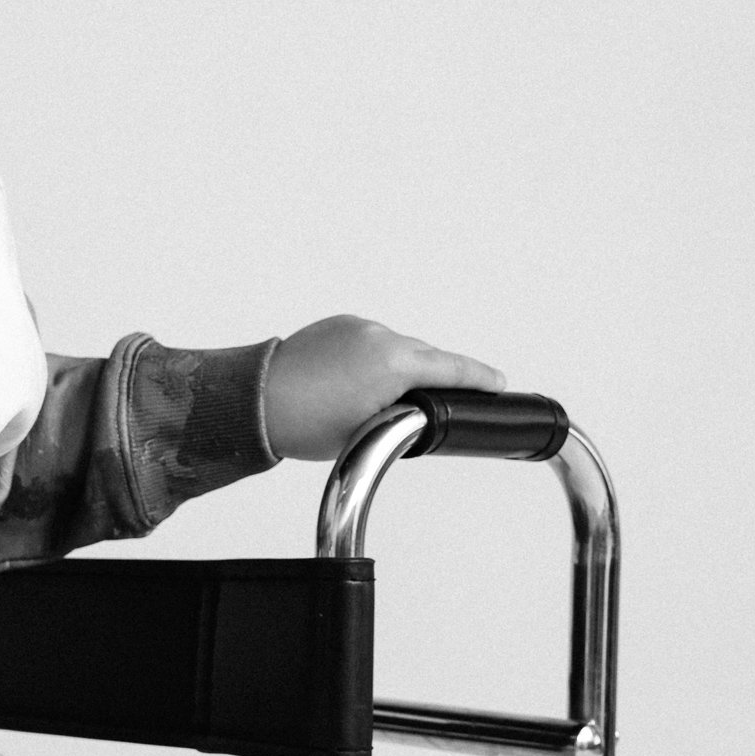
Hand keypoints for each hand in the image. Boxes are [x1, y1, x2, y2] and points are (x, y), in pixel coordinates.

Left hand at [263, 314, 505, 463]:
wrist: (256, 403)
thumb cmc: (304, 424)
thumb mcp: (370, 431)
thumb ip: (405, 413)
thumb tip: (416, 409)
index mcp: (394, 363)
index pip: (451, 369)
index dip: (479, 378)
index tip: (498, 382)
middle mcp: (378, 336)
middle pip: (426, 355)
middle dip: (437, 376)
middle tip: (441, 401)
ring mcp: (356, 327)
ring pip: (397, 348)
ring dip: (400, 368)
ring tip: (380, 402)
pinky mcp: (337, 325)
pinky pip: (370, 341)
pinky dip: (374, 359)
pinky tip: (357, 384)